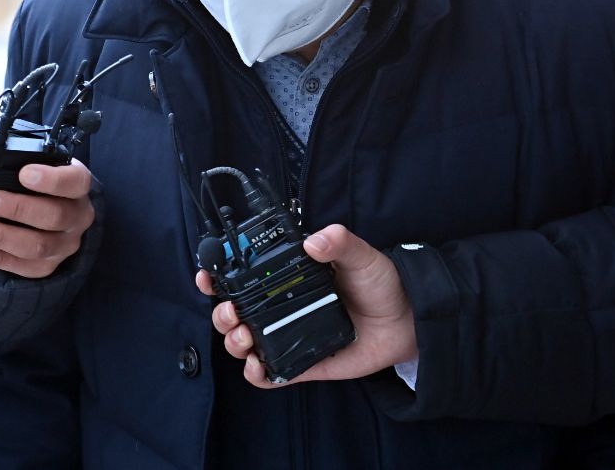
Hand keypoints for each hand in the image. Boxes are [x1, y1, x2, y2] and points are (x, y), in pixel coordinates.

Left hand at [0, 125, 94, 278]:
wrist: (38, 207)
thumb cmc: (25, 174)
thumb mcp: (11, 150)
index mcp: (76, 182)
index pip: (75, 181)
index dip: (52, 179)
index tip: (23, 173)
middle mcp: (77, 214)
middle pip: (55, 216)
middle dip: (16, 208)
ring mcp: (63, 244)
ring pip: (37, 246)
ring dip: (0, 235)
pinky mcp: (44, 267)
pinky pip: (18, 265)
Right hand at [196, 223, 417, 387]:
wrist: (407, 320)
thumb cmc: (380, 282)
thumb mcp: (360, 255)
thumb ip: (339, 242)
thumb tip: (315, 240)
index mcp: (289, 277)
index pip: (245, 276)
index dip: (219, 276)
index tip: (207, 276)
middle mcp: (283, 306)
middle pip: (235, 312)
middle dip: (221, 314)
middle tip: (231, 312)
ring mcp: (289, 335)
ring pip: (244, 343)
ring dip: (233, 342)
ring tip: (244, 336)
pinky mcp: (302, 363)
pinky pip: (271, 373)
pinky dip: (256, 374)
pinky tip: (256, 366)